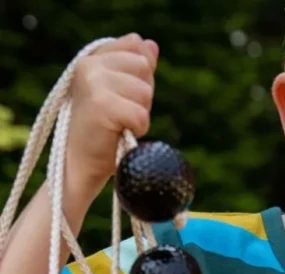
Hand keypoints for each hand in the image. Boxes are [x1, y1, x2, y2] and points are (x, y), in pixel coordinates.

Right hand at [66, 34, 158, 192]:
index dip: (140, 75)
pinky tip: (122, 133)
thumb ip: (134, 69)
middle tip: (121, 115)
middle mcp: (90, 65)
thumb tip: (151, 45)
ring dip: (140, 113)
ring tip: (119, 125)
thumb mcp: (119, 94)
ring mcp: (94, 82)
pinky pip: (141, 113)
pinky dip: (138, 128)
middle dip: (142, 96)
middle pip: (144, 67)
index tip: (123, 95)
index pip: (135, 45)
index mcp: (92, 58)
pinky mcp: (101, 104)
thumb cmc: (102, 133)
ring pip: (145, 91)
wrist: (81, 165)